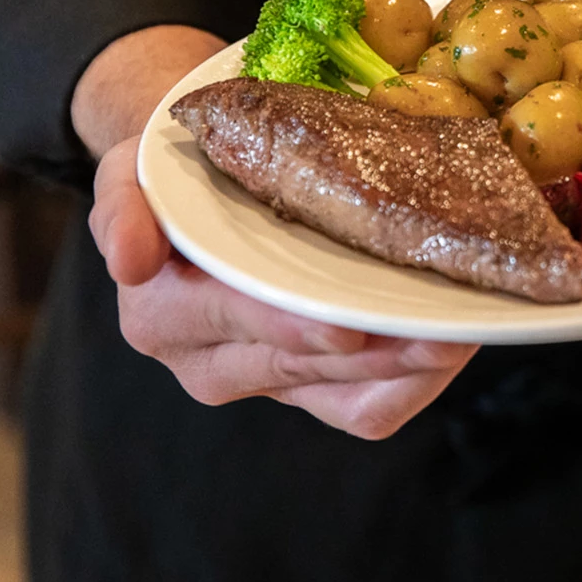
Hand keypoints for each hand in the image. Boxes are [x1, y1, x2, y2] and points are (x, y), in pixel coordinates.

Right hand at [76, 26, 477, 440]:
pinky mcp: (312, 389)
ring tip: (459, 334)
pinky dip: (413, 386)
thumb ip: (121, 208)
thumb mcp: (128, 172)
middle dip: (375, 351)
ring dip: (407, 374)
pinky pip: (366, 410)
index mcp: (163, 315)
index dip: (294, 325)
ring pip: (346, 398)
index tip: (350, 322)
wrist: (202, 192)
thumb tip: (127, 261)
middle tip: (440, 323)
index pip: (238, 321)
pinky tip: (451, 345)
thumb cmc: (175, 176)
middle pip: (305, 364)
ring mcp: (269, 382)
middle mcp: (211, 363)